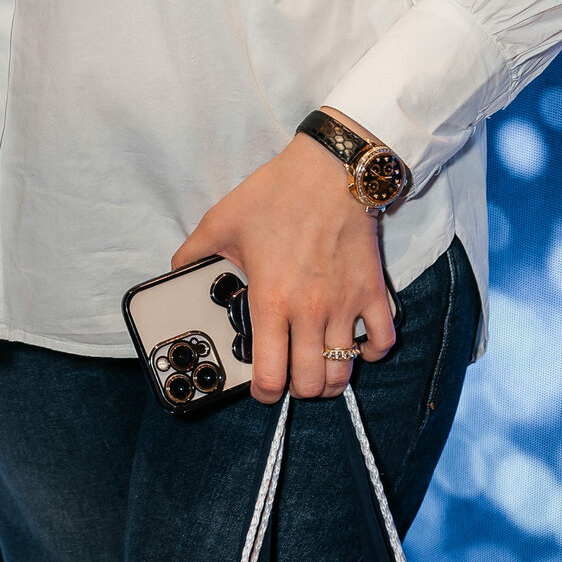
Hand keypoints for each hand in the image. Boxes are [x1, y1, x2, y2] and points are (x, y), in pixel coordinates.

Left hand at [170, 130, 395, 403]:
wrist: (331, 169)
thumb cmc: (278, 193)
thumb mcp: (222, 220)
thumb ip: (195, 252)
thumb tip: (179, 270)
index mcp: (271, 300)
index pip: (270, 375)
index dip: (261, 393)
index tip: (259, 388)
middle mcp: (310, 311)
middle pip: (310, 383)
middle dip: (296, 390)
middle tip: (288, 377)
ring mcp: (345, 305)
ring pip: (344, 371)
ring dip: (330, 380)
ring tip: (318, 371)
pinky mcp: (373, 292)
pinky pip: (382, 340)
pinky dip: (371, 352)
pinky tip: (356, 346)